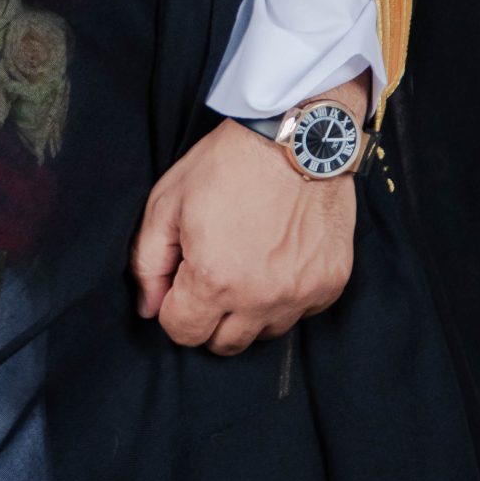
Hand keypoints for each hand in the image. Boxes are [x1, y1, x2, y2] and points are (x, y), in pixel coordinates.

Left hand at [128, 73, 367, 356]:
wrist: (298, 136)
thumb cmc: (228, 164)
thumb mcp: (168, 201)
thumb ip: (148, 263)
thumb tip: (148, 309)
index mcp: (214, 280)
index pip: (183, 333)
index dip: (175, 307)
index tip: (183, 279)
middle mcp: (261, 299)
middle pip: (224, 344)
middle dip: (209, 317)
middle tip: (213, 273)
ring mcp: (301, 295)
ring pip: (264, 333)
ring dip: (249, 310)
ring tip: (248, 263)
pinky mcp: (331, 284)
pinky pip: (301, 312)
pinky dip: (286, 295)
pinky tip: (280, 257)